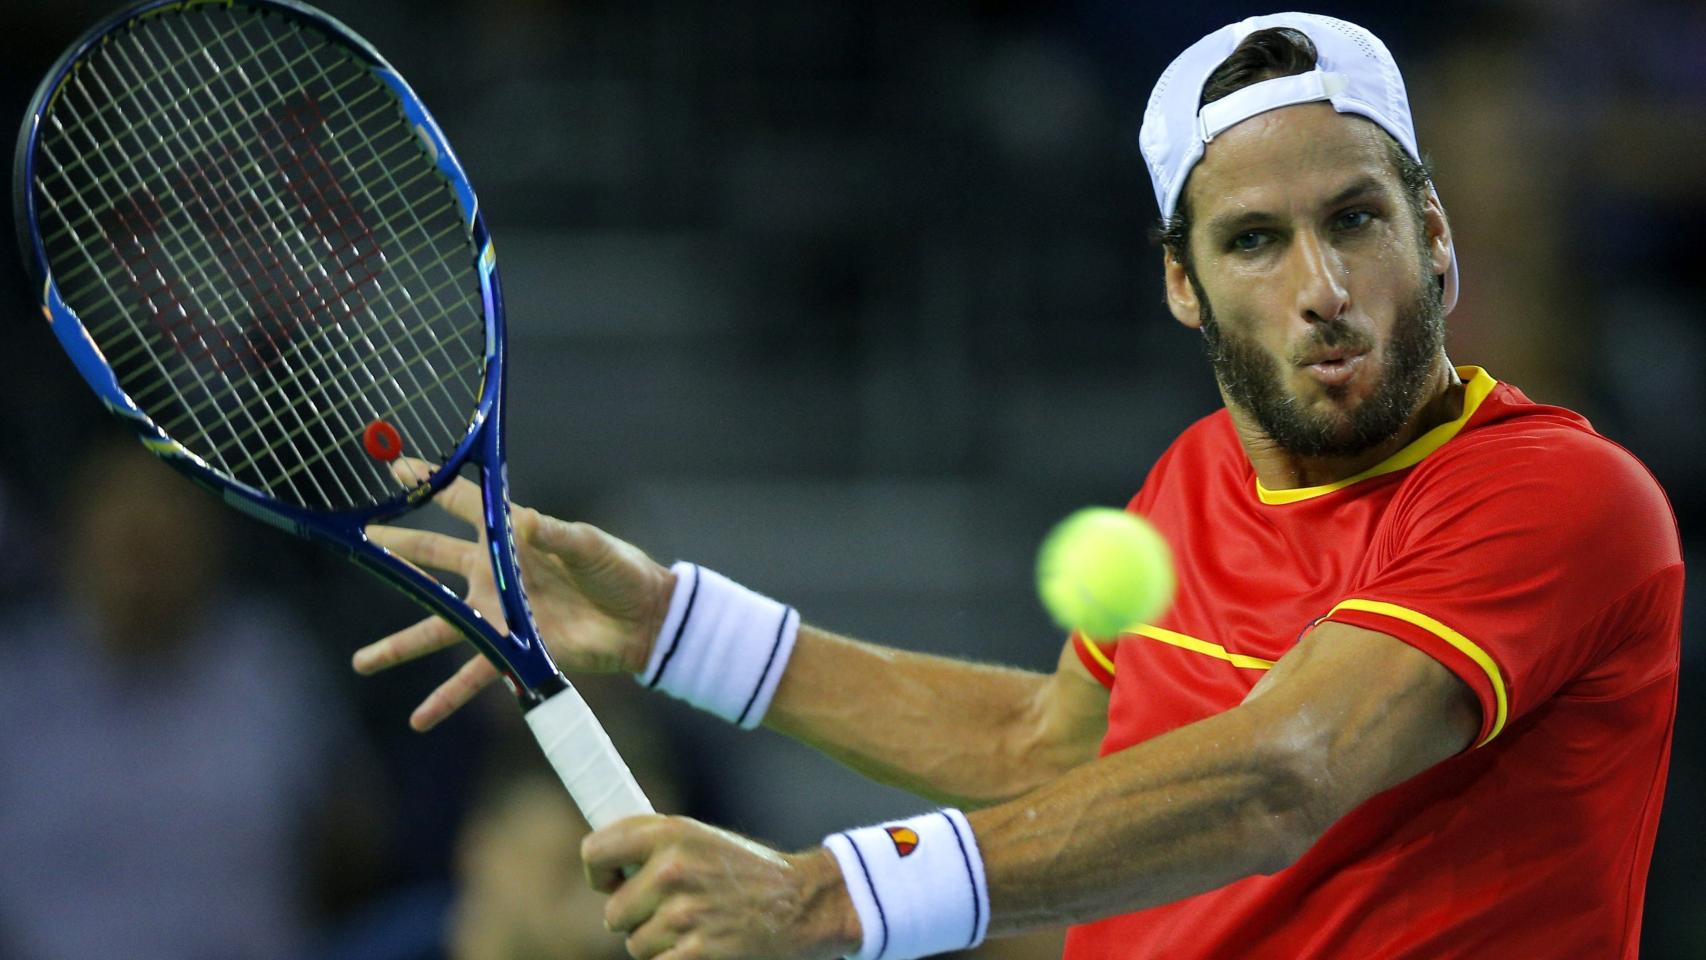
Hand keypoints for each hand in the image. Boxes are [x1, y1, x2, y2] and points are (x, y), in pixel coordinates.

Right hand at [352, 457, 675, 729]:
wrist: (643, 619)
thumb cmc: (620, 571)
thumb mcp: (589, 545)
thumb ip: (556, 535)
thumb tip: (525, 521)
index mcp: (514, 538)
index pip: (464, 505)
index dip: (430, 484)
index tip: (394, 471)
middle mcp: (496, 575)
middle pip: (434, 559)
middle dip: (397, 551)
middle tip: (360, 543)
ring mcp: (500, 615)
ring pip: (439, 628)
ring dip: (399, 645)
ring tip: (362, 662)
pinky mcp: (514, 651)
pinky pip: (474, 677)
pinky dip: (447, 699)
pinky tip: (420, 719)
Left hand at [583, 815, 859, 959]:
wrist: (803, 905)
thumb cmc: (749, 873)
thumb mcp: (702, 839)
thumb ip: (656, 846)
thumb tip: (607, 865)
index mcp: (670, 833)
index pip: (596, 851)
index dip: (600, 872)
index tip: (611, 882)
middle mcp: (671, 870)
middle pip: (613, 913)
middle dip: (638, 918)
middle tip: (677, 911)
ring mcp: (681, 915)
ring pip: (635, 945)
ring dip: (660, 944)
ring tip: (699, 927)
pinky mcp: (692, 955)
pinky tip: (703, 948)